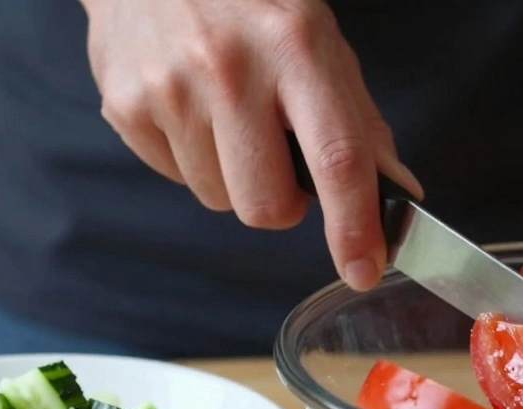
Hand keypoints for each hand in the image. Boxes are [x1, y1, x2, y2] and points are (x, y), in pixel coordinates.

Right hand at [80, 0, 421, 290]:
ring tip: (228, 118)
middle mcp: (229, 68)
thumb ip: (359, 121)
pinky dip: (193, 160)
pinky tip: (192, 110)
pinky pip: (176, 179)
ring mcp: (170, 89)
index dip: (353, 226)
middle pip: (265, 205)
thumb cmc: (248, 3)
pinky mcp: (125, 106)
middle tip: (281, 164)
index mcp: (295, 46)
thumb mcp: (319, 40)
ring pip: (219, 199)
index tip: (363, 269)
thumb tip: (398, 191)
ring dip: (234, 178)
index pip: (335, 158)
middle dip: (282, 206)